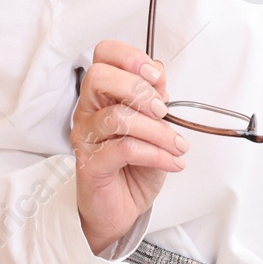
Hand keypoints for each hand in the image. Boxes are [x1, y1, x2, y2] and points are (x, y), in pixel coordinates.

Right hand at [72, 39, 188, 256]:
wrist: (122, 208)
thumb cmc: (134, 166)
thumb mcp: (154, 125)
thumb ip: (154, 97)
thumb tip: (160, 76)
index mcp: (103, 94)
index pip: (104, 55)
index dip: (130, 57)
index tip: (155, 75)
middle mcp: (88, 110)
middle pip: (99, 77)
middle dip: (138, 89)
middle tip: (162, 110)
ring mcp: (85, 136)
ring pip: (117, 116)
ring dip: (157, 130)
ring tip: (177, 145)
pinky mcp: (90, 163)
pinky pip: (125, 148)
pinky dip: (156, 153)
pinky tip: (172, 161)